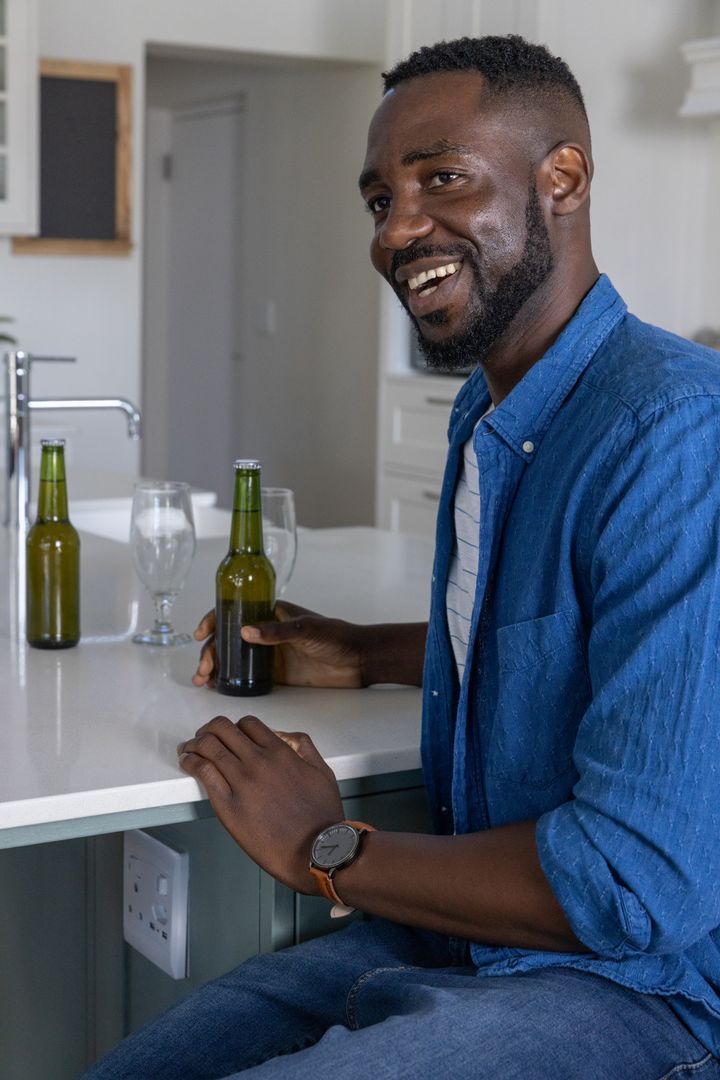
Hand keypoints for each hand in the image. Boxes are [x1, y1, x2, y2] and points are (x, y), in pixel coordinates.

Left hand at [177, 714, 344, 890]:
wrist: (315, 851)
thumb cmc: (321, 818)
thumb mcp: (322, 772)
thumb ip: (304, 747)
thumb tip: (286, 736)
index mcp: (281, 753)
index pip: (248, 724)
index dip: (235, 726)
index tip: (229, 734)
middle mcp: (258, 762)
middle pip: (223, 729)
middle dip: (209, 729)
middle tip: (203, 737)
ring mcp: (242, 782)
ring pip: (208, 746)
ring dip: (194, 743)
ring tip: (188, 749)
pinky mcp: (228, 805)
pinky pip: (203, 772)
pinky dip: (191, 762)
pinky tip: (187, 763)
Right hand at [192, 601, 364, 688]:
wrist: (356, 661)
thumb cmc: (335, 636)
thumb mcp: (306, 629)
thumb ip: (276, 632)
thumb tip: (244, 632)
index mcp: (270, 612)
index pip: (234, 611)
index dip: (213, 620)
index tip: (201, 634)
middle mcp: (264, 631)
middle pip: (227, 638)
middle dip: (210, 652)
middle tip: (204, 671)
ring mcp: (267, 653)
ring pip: (232, 658)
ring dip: (214, 667)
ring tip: (203, 681)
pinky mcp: (273, 673)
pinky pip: (245, 675)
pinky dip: (228, 681)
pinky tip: (216, 687)